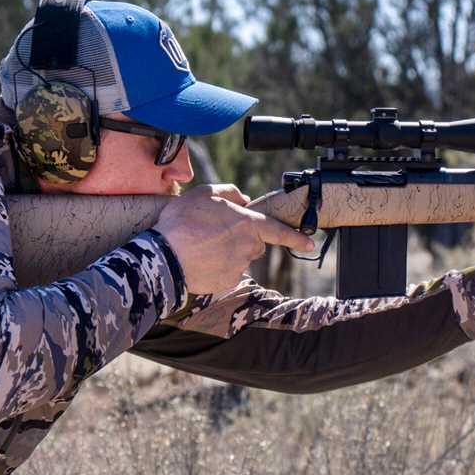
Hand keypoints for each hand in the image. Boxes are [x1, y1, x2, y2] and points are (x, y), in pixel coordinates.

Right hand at [154, 184, 315, 293]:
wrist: (165, 256)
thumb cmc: (183, 221)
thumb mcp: (205, 193)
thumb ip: (230, 192)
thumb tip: (243, 199)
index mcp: (248, 224)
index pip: (279, 231)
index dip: (296, 237)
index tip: (310, 243)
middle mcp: (249, 247)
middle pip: (253, 243)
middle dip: (241, 238)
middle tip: (214, 232)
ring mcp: (239, 266)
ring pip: (240, 257)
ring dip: (228, 252)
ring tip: (202, 245)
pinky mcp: (227, 281)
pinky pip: (227, 272)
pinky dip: (217, 267)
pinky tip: (200, 260)